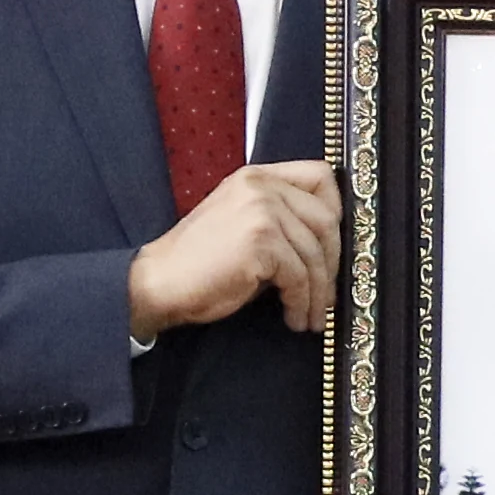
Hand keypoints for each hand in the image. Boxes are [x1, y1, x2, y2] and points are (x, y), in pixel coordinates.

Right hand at [134, 158, 341, 337]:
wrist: (159, 282)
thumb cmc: (198, 263)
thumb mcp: (240, 223)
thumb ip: (279, 220)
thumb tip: (325, 247)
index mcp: (256, 177)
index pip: (320, 176)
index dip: (336, 211)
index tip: (334, 245)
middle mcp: (261, 187)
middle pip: (325, 218)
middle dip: (332, 262)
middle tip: (327, 293)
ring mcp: (262, 211)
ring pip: (315, 253)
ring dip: (318, 292)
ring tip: (311, 316)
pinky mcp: (261, 241)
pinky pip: (299, 276)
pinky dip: (301, 302)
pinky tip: (294, 318)